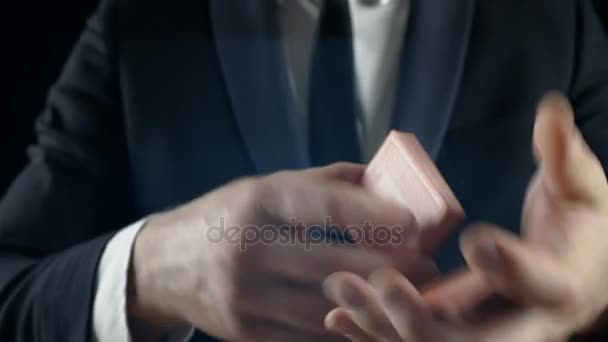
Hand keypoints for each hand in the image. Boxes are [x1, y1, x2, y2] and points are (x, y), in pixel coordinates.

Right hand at [126, 163, 436, 340]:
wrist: (164, 266)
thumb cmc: (225, 217)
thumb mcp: (263, 187)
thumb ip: (323, 184)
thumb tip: (383, 179)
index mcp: (257, 203)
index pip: (322, 207)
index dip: (373, 216)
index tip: (414, 224)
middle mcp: (249, 251)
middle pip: (331, 266)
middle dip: (386, 270)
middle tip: (427, 268)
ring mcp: (245, 299)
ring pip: (324, 310)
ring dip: (370, 306)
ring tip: (404, 297)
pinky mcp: (246, 334)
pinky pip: (305, 338)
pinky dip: (340, 330)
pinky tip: (365, 320)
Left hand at [323, 93, 607, 340]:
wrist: (571, 272)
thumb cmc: (577, 229)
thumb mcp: (580, 191)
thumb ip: (563, 156)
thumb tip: (549, 108)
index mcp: (560, 287)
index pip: (543, 285)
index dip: (514, 269)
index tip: (476, 241)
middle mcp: (521, 323)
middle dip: (424, 319)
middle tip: (383, 282)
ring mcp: (484, 332)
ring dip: (384, 323)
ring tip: (341, 288)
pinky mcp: (455, 331)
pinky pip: (410, 341)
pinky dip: (375, 332)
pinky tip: (338, 318)